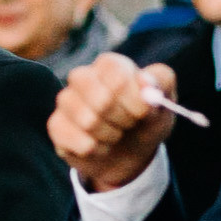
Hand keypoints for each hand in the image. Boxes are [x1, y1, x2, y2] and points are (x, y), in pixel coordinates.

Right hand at [50, 53, 178, 192]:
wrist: (130, 155)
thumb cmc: (146, 122)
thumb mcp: (165, 102)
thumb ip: (161, 83)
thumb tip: (146, 81)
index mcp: (110, 65)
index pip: (115, 72)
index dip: (132, 97)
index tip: (143, 113)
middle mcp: (83, 77)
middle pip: (99, 97)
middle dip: (122, 119)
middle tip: (129, 124)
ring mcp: (66, 101)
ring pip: (86, 119)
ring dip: (109, 135)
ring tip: (116, 135)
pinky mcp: (56, 125)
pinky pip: (73, 138)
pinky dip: (94, 149)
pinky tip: (100, 147)